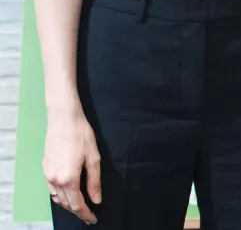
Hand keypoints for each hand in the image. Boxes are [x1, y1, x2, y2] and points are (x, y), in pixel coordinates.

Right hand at [43, 107, 100, 224]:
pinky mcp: (45, 168)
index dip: (85, 214)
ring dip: (68, 204)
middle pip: (66, 203)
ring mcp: (47, 175)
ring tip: (81, 206)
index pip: (77, 204)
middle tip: (89, 215)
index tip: (93, 219)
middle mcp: (54, 180)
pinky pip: (52, 189)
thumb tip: (96, 199)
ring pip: (57, 197)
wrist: (63, 119)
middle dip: (77, 211)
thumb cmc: (81, 136)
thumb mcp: (94, 159)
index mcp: (68, 179)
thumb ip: (94, 182)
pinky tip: (69, 192)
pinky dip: (61, 195)